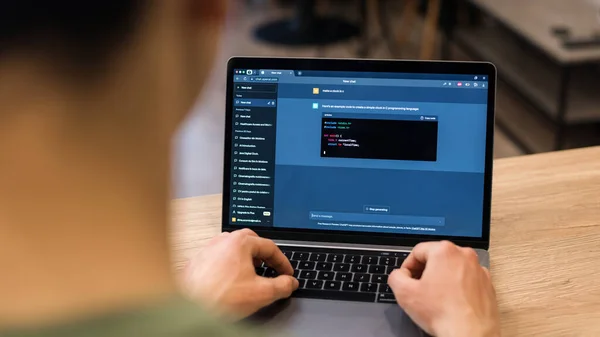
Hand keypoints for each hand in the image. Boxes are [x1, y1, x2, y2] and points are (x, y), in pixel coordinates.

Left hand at [181, 229, 298, 318]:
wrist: (188, 308)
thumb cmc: (219, 298)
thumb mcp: (261, 293)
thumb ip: (281, 286)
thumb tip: (290, 283)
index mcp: (240, 242)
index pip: (270, 246)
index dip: (282, 262)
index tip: (287, 273)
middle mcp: (223, 240)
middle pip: (251, 242)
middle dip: (264, 255)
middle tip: (271, 268)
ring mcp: (208, 249)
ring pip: (233, 248)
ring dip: (246, 259)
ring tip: (251, 274)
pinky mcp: (198, 260)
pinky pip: (219, 257)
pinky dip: (229, 265)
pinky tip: (230, 280)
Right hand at [388, 241, 499, 336]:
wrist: (471, 334)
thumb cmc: (443, 314)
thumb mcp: (404, 293)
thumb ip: (396, 277)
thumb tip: (400, 275)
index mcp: (444, 251)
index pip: (417, 251)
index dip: (407, 266)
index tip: (406, 279)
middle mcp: (464, 255)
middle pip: (436, 258)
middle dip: (425, 272)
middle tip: (419, 290)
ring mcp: (478, 269)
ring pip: (452, 268)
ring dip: (441, 279)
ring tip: (436, 298)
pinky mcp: (487, 284)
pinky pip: (466, 280)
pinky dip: (457, 288)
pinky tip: (451, 303)